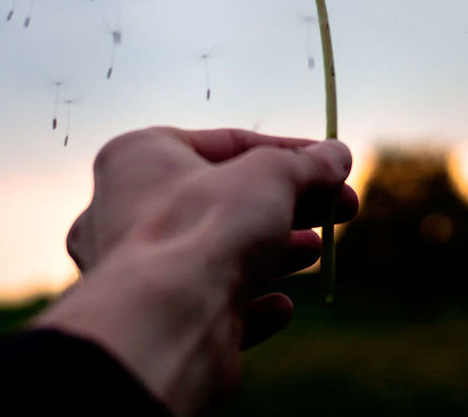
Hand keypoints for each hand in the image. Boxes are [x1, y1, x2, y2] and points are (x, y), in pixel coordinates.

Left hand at [37, 127, 357, 414]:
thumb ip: (305, 164)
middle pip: (224, 200)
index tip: (335, 164)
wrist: (166, 322)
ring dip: (272, 252)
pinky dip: (248, 304)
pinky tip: (281, 307)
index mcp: (138, 157)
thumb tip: (336, 154)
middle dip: (289, 204)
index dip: (289, 153)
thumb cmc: (207, 227)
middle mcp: (125, 209)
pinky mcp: (156, 320)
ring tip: (316, 251)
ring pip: (215, 253)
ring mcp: (137, 269)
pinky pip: (207, 305)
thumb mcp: (271, 176)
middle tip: (342, 208)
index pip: (225, 144)